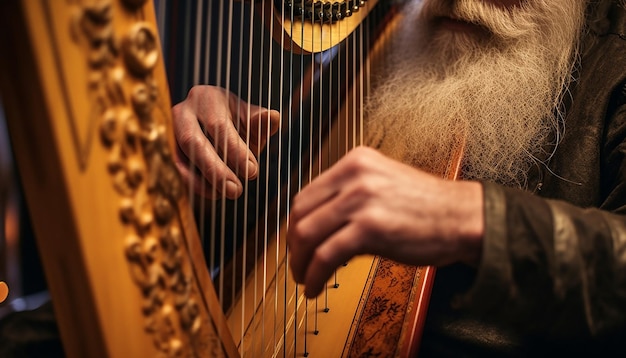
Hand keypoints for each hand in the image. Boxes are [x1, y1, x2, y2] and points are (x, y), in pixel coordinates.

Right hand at [172, 85, 279, 198]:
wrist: (213, 126)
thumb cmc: (236, 123)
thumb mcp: (250, 120)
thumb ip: (260, 122)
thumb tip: (273, 117)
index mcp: (206, 98)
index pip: (218, 125)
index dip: (235, 150)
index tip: (252, 172)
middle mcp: (182, 112)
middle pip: (192, 142)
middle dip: (215, 169)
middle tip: (236, 190)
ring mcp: (168, 133)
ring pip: (179, 159)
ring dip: (201, 181)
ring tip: (224, 194)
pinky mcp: (164, 152)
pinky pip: (174, 171)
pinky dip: (192, 185)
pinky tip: (213, 194)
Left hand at [287, 146, 483, 297]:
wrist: (464, 218)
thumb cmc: (428, 207)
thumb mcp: (383, 185)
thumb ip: (349, 196)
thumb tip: (318, 224)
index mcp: (355, 161)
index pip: (306, 194)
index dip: (295, 224)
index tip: (296, 243)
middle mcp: (354, 175)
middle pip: (300, 214)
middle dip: (293, 246)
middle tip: (297, 264)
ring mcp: (361, 200)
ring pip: (307, 235)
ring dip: (300, 263)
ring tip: (304, 279)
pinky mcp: (369, 227)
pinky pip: (326, 255)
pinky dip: (314, 275)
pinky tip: (315, 286)